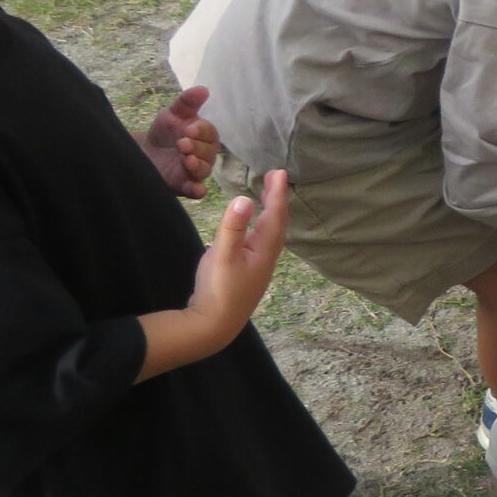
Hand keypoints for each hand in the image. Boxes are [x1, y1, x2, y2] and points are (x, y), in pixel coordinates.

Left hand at [137, 85, 216, 197]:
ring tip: (186, 160)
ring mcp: (196, 171)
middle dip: (197, 147)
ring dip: (197, 165)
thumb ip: (187, 102)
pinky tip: (196, 188)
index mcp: (204, 136)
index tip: (189, 128)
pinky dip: (198, 189)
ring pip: (204, 170)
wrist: (144, 152)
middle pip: (209, 152)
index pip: (210, 133)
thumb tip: (203, 89)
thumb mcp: (173, 113)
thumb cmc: (164, 132)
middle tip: (182, 143)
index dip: (201, 131)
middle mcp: (204, 154)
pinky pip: (197, 190)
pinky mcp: (185, 186)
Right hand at [189, 170, 289, 342]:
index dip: (278, 193)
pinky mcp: (250, 271)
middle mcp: (267, 256)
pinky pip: (262, 240)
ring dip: (271, 211)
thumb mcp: (222, 256)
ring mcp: (259, 265)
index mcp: (264, 250)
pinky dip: (262, 225)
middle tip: (276, 176)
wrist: (215, 324)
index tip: (281, 172)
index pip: (275, 215)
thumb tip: (243, 199)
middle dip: (277, 198)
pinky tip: (254, 226)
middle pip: (277, 222)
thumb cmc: (219, 290)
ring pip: (271, 232)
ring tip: (268, 194)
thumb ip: (232, 227)